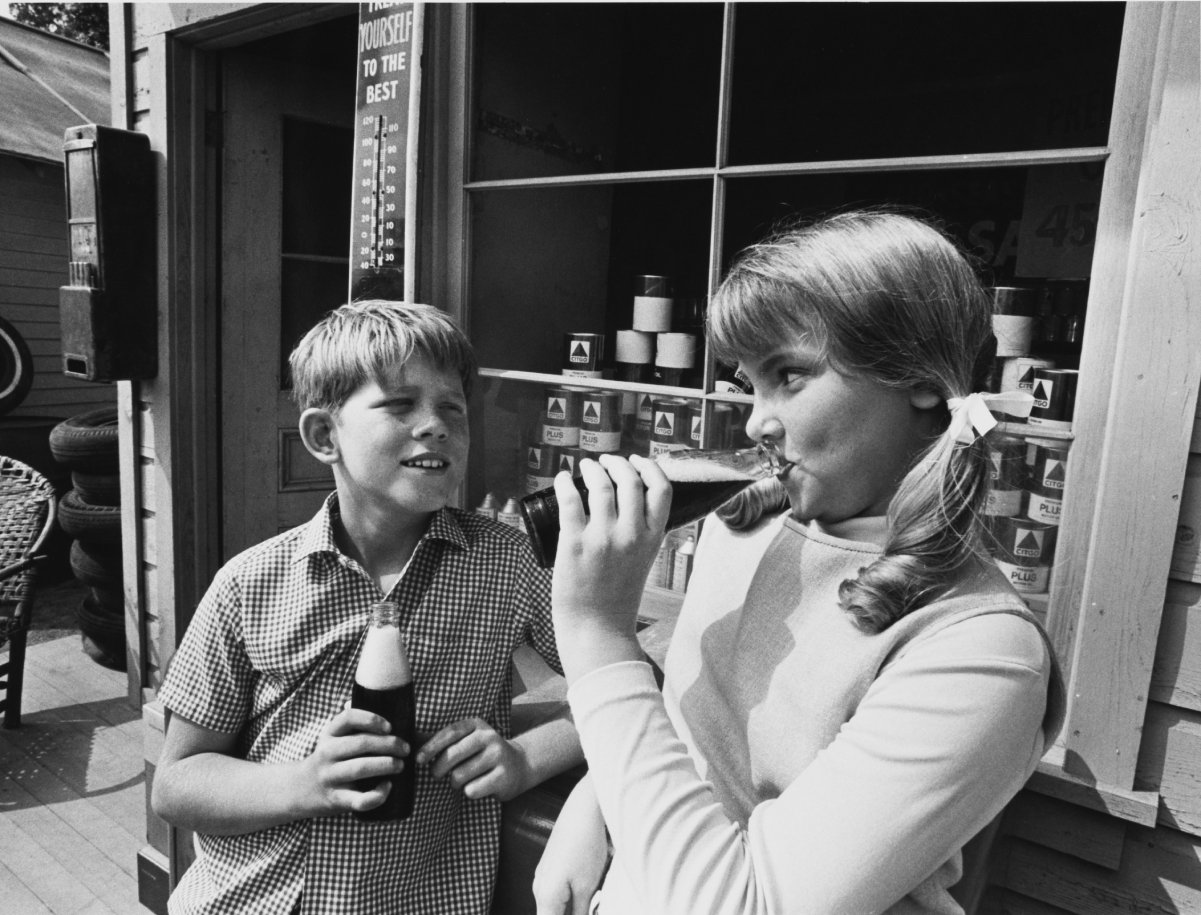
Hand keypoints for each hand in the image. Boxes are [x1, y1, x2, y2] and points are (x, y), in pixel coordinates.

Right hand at [301, 707, 408, 815]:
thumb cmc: (333, 759)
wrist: (302, 788)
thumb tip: (399, 715)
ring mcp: (330, 776)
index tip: (389, 726)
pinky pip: (359, 800)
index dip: (371, 719)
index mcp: (330, 734)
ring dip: (385, 765)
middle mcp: (327, 753)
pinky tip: (387, 787)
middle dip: (389, 744)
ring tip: (400, 765)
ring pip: (360, 768)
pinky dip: (377, 795)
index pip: (348, 717)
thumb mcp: (337, 739)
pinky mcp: (336, 799)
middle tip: (405, 749)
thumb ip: (360, 727)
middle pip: (360, 743)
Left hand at [417, 717, 529, 800]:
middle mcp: (489, 737)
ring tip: (463, 780)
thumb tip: (411, 739)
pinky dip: (470, 792)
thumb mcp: (467, 740)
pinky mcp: (504, 776)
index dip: (431, 747)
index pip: (449, 733)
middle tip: (437, 775)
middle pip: (452, 755)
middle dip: (438, 769)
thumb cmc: (483, 753)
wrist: (520, 765)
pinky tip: (478, 787)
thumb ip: (443, 740)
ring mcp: (498, 756)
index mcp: (476, 724)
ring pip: (460, 775)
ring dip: (455, 782)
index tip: (418, 760)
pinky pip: (472, 790)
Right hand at [534, 775, 608, 914]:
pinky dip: (570, 898)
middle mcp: (538, 887)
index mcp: (545, 897)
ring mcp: (543, 875)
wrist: (583, 810)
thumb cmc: (586, 846)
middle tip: (590, 907)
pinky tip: (587, 892)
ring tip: (590, 900)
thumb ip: (580, 913)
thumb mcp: (587, 888)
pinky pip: (557, 892)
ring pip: (555, 905)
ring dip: (571, 908)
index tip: (584, 913)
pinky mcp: (550, 867)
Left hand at [551, 454, 669, 678]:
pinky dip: (565, 482)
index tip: (636, 460)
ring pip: (601, 485)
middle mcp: (632, 535)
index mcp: (653, 539)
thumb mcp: (642, 561)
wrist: (596, 629)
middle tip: (605, 461)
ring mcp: (603, 538)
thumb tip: (629, 506)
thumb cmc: (616, 598)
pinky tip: (563, 478)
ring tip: (585, 467)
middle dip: (617, 463)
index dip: (649, 466)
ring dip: (592, 468)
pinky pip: (570, 500)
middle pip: (630, 480)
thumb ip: (641, 535)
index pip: (662, 489)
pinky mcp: (574, 543)